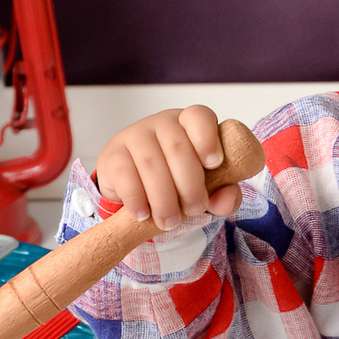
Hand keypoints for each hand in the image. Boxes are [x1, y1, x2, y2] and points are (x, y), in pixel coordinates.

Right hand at [95, 106, 242, 228]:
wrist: (135, 187)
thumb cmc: (177, 180)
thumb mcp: (206, 186)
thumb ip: (223, 192)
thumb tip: (226, 200)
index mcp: (189, 123)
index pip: (199, 117)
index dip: (208, 139)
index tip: (214, 164)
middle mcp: (162, 123)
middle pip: (177, 147)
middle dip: (189, 185)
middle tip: (194, 210)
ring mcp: (134, 135)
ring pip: (151, 163)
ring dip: (163, 198)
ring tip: (170, 221)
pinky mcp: (112, 154)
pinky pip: (125, 175)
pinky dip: (136, 199)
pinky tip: (143, 214)